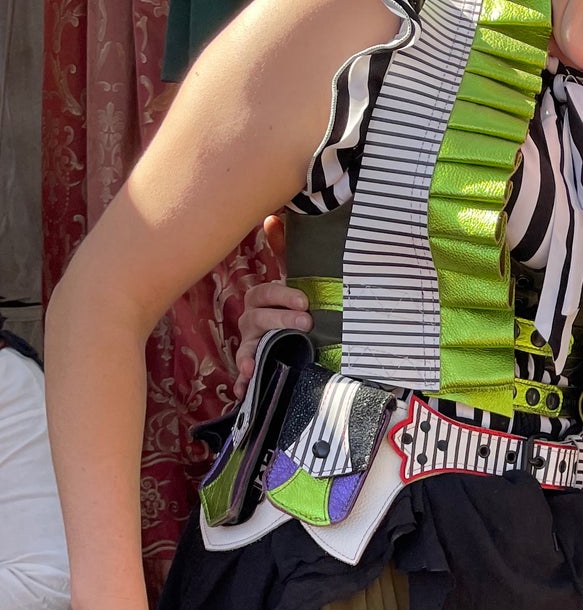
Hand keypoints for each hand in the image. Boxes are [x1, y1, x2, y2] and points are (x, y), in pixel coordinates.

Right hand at [236, 215, 305, 394]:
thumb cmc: (298, 304)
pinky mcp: (258, 367)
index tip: (305, 300)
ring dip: (253, 355)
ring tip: (257, 364)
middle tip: (306, 321)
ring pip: (248, 348)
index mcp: (262, 300)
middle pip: (257, 320)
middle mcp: (253, 322)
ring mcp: (253, 345)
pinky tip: (243, 391)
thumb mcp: (296, 278)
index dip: (282, 295)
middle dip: (279, 320)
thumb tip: (272, 218)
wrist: (311, 337)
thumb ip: (285, 251)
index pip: (264, 294)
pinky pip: (246, 376)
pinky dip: (243, 383)